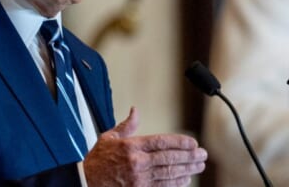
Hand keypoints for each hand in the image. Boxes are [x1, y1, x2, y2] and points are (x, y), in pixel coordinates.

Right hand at [84, 107, 206, 185]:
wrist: (85, 182)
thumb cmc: (97, 160)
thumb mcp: (109, 137)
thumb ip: (127, 125)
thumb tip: (135, 110)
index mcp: (131, 146)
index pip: (162, 142)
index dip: (180, 142)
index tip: (193, 143)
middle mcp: (137, 162)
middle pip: (169, 158)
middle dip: (189, 156)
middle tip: (202, 154)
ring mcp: (139, 179)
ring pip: (169, 173)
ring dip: (187, 170)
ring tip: (199, 166)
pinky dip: (176, 183)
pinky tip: (186, 179)